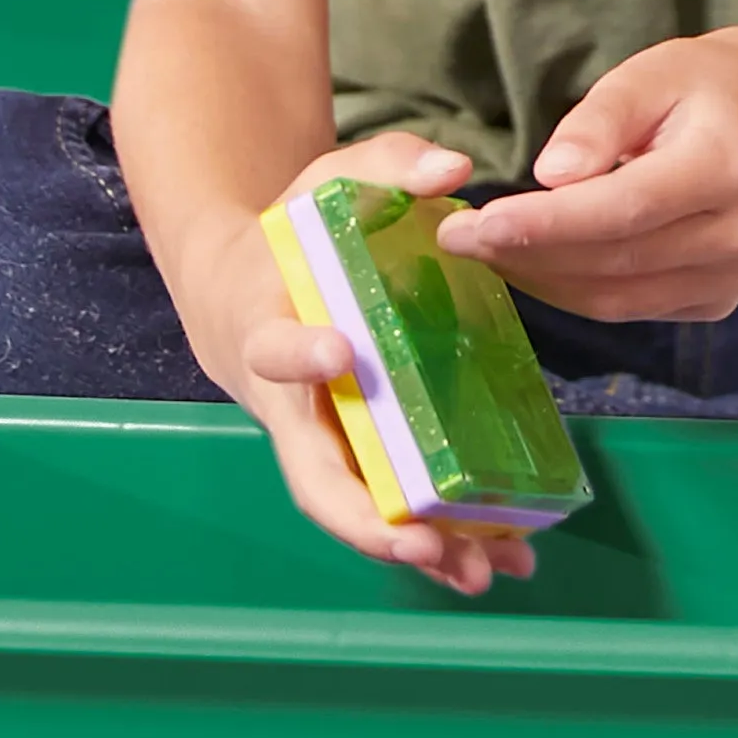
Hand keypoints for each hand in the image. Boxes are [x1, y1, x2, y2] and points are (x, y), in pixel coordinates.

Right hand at [202, 130, 535, 600]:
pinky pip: (388, 505)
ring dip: (414, 545)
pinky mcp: (353, 455)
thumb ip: (388, 166)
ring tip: (481, 571)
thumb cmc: (292, 233)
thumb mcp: (329, 182)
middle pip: (313, 475)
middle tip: (420, 540)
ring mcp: (320, 438)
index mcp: (269, 327)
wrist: (241, 286)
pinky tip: (496, 561)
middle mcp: (290, 403)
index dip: (300, 356)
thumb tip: (452, 169)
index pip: (273, 349)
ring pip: (357, 509)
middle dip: (364, 516)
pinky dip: (437, 539)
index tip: (339, 352)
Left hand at [438, 33, 737, 324]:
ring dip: (541, 279)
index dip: (547, 224)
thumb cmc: (700, 88)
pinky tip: (535, 263)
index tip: (476, 225)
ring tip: (486, 251)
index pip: (625, 208)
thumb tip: (551, 177)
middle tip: (458, 237)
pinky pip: (630, 309)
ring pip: (616, 298)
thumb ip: (599, 121)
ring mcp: (734, 276)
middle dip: (527, 253)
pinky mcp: (718, 300)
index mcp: (727, 166)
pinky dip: (573, 291)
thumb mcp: (650, 74)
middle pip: (615, 260)